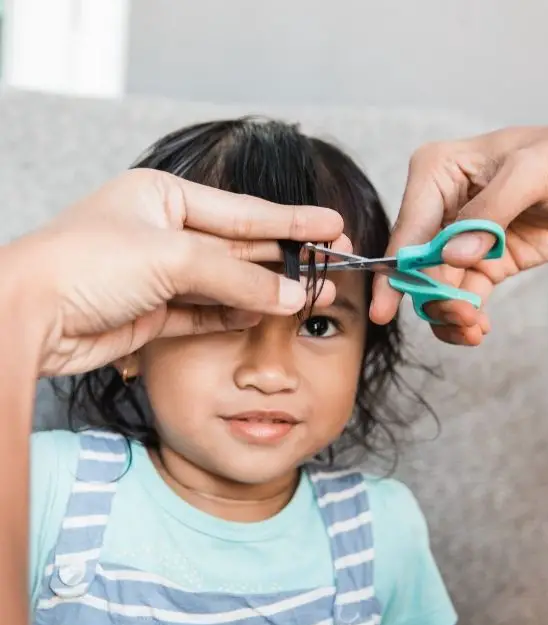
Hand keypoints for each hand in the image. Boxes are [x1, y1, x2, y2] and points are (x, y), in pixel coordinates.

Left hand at [6, 169, 346, 374]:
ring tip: (310, 297)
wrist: (28, 318)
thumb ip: (237, 276)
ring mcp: (158, 275)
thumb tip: (290, 295)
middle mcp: (162, 233)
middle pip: (239, 246)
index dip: (292, 219)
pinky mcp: (153, 312)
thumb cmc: (84, 265)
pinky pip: (207, 312)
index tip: (331, 224)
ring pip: (226, 282)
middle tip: (330, 267)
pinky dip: (236, 315)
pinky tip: (266, 314)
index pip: (243, 210)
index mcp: (163, 197)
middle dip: (286, 259)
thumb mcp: (171, 256)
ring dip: (267, 292)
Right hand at [370, 113, 547, 344]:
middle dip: (432, 296)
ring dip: (450, 313)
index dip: (395, 271)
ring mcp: (463, 238)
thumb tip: (453, 256)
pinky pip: (464, 295)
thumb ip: (489, 213)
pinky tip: (479, 328)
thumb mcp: (532, 172)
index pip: (409, 229)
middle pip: (419, 264)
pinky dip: (466, 316)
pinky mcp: (486, 261)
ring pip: (438, 286)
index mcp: (439, 173)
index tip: (383, 309)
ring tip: (474, 327)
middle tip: (459, 318)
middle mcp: (442, 206)